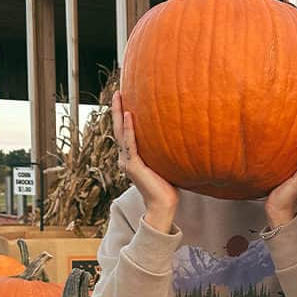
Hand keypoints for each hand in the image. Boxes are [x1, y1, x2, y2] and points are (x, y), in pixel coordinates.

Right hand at [112, 91, 178, 232]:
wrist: (163, 205)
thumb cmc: (167, 187)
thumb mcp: (165, 163)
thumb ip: (165, 150)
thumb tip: (180, 135)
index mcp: (131, 157)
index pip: (125, 132)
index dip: (123, 116)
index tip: (125, 99)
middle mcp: (126, 158)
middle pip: (118, 129)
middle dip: (116, 109)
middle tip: (117, 91)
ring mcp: (128, 162)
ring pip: (120, 133)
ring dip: (118, 113)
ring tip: (119, 97)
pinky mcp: (133, 166)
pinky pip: (130, 143)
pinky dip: (128, 129)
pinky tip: (128, 115)